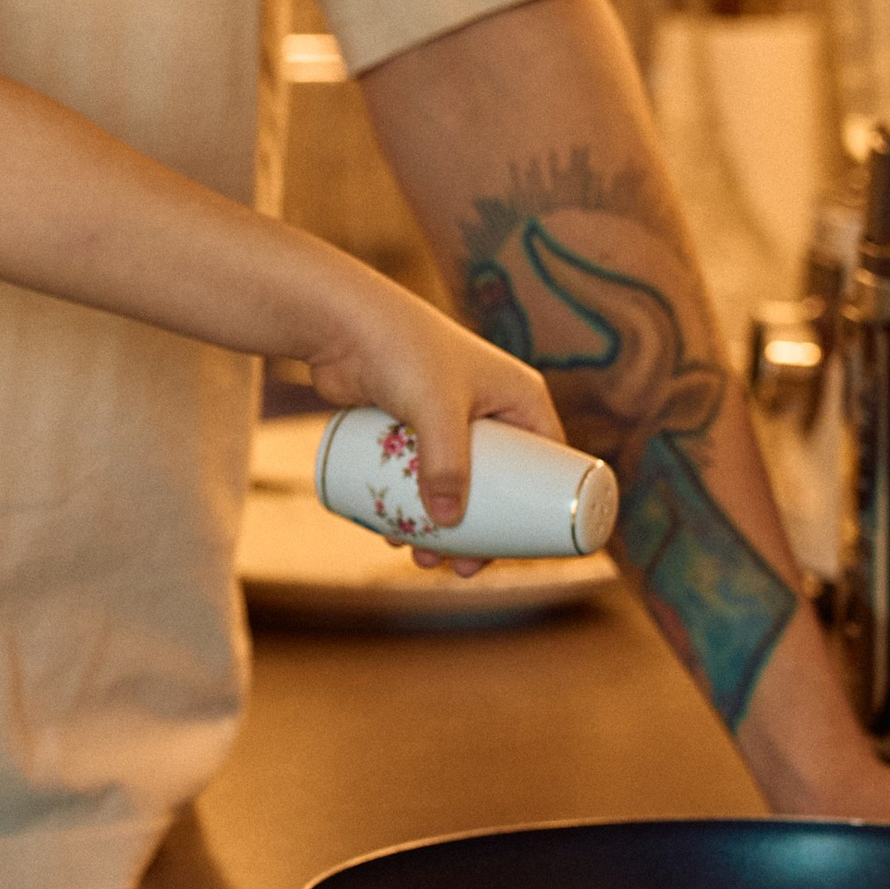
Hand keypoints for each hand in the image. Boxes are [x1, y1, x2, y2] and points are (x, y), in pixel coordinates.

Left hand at [293, 269, 560, 535]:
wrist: (343, 320)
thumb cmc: (402, 350)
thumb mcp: (436, 408)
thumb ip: (444, 464)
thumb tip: (445, 526)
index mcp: (519, 397)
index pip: (546, 465)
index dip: (536, 513)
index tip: (512, 554)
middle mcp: (490, 407)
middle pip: (499, 484)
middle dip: (480, 530)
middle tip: (455, 568)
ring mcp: (449, 415)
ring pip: (456, 483)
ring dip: (442, 525)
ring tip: (416, 556)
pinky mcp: (411, 421)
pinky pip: (422, 472)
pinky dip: (414, 504)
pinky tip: (393, 531)